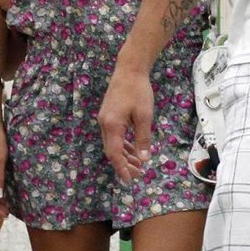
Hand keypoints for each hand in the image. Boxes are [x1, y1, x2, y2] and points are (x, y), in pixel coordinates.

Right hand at [98, 64, 155, 181]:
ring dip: (124, 155)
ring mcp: (105, 119)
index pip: (114, 153)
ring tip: (137, 165)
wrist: (129, 69)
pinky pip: (114, 136)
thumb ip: (143, 138)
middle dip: (124, 165)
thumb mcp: (144, 116)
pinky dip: (123, 145)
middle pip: (112, 151)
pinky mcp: (109, 116)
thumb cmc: (138, 91)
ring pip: (113, 144)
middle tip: (137, 175)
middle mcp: (104, 124)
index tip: (129, 180)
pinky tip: (133, 150)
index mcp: (112, 125)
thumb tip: (144, 159)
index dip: (121, 168)